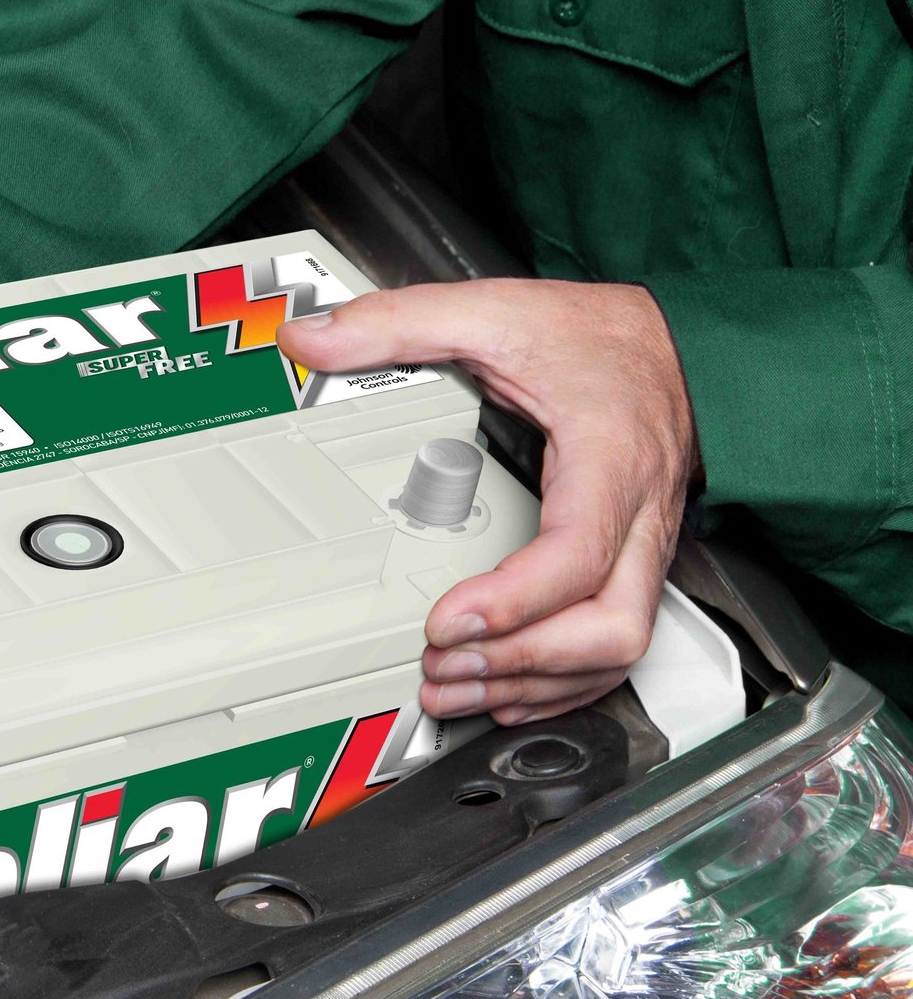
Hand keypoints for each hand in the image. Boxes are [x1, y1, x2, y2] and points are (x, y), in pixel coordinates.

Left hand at [279, 279, 696, 725]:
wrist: (684, 344)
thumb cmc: (603, 336)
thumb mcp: (495, 310)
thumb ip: (400, 323)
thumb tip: (314, 341)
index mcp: (609, 459)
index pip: (577, 553)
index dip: (513, 601)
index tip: (445, 619)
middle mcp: (639, 516)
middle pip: (611, 625)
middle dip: (523, 661)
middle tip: (443, 664)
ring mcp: (645, 548)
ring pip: (617, 648)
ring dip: (534, 683)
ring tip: (454, 687)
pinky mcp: (637, 565)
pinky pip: (617, 645)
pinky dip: (562, 681)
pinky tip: (507, 688)